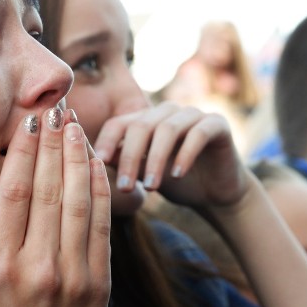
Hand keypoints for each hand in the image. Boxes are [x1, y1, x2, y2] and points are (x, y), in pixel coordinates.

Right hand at [0, 109, 111, 306]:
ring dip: (77, 156)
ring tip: (74, 123)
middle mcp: (40, 266)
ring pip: (78, 199)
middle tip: (53, 107)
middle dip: (52, 142)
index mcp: (0, 268)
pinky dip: (101, 189)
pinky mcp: (100, 280)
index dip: (22, 152)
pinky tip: (96, 162)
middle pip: (48, 188)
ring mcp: (75, 272)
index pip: (14, 194)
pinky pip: (101, 224)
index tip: (26, 121)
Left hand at [93, 102, 249, 209]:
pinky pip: (198, 134)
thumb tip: (89, 160)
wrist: (217, 194)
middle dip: (129, 157)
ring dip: (156, 159)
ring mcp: (194, 114)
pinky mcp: (218, 124)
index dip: (106, 143)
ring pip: (167, 129)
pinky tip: (177, 175)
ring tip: (150, 187)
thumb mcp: (143, 175)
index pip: (119, 124)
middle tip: (124, 187)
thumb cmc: (176, 183)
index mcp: (148, 120)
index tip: (98, 166)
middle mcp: (169, 112)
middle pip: (140, 126)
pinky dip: (185, 154)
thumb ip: (122, 164)